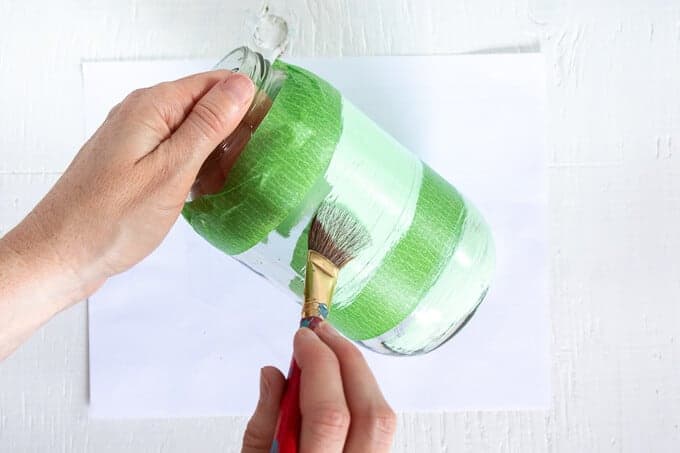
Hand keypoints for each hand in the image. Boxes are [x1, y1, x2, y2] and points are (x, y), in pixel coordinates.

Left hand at [0, 71, 254, 357]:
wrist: (61, 255)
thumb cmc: (109, 220)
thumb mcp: (171, 171)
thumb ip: (207, 126)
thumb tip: (240, 87)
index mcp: (152, 107)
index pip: (215, 83)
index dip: (247, 103)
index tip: (269, 133)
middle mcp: (142, 114)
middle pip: (204, 105)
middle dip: (233, 131)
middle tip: (249, 166)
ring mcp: (137, 138)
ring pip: (193, 131)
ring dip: (216, 153)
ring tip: (228, 182)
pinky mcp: (135, 161)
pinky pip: (177, 152)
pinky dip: (196, 168)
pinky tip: (204, 191)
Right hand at [242, 322, 396, 452]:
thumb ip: (263, 424)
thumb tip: (274, 374)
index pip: (329, 413)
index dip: (318, 364)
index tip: (303, 337)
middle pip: (369, 410)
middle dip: (346, 359)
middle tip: (320, 331)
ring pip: (382, 416)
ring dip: (357, 373)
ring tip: (329, 350)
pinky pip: (378, 425)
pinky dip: (361, 394)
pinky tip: (339, 382)